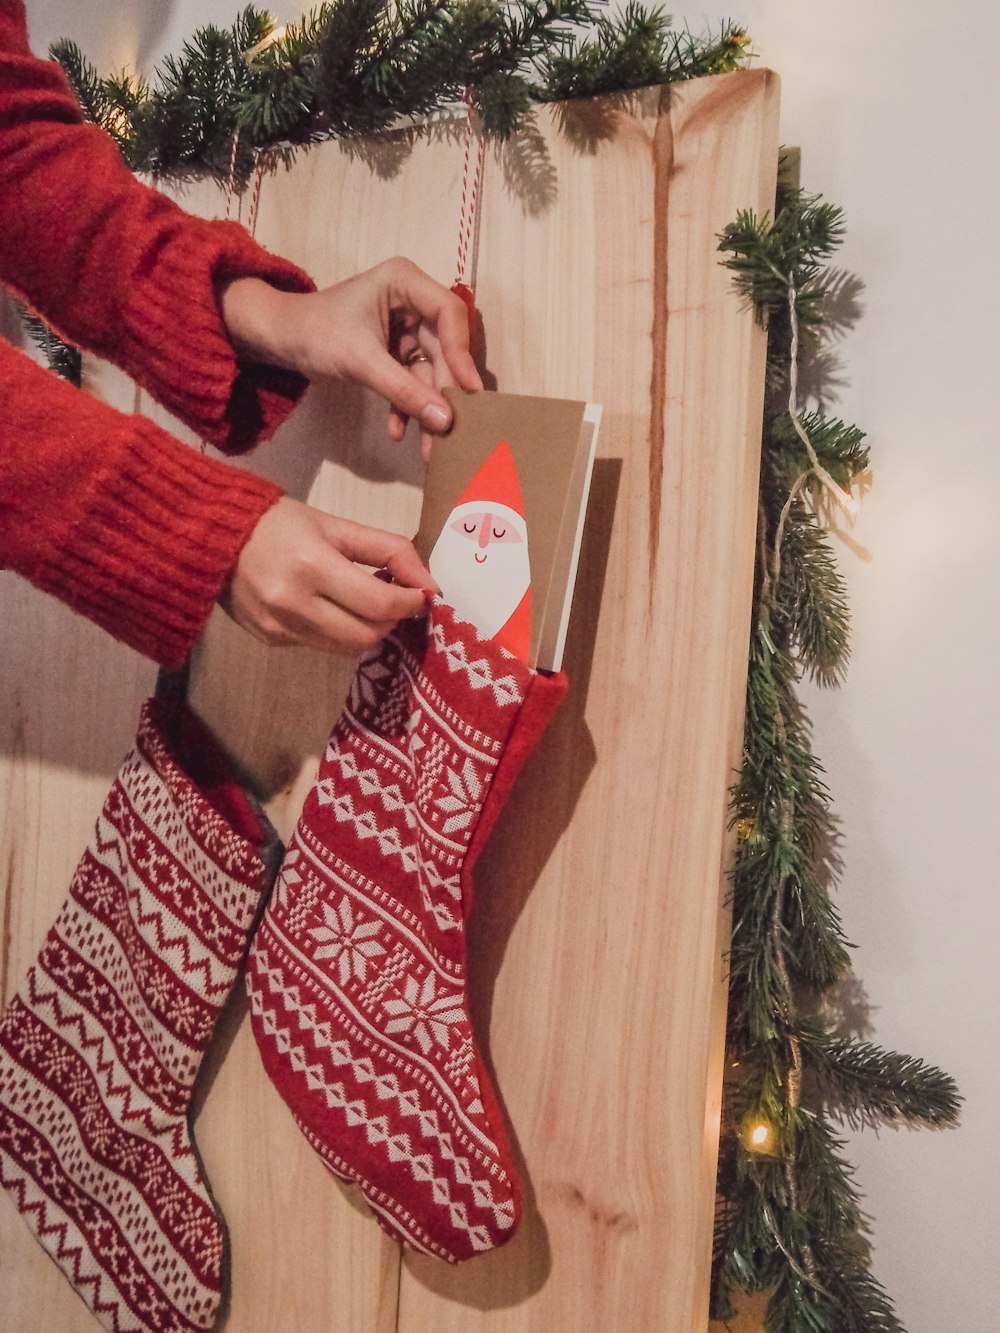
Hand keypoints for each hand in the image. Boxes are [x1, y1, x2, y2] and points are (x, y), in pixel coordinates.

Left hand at [219, 257, 482, 454]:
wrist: (280, 340)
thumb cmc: (313, 333)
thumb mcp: (359, 361)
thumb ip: (403, 390)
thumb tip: (444, 421)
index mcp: (404, 282)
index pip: (449, 314)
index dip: (461, 352)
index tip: (468, 391)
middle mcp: (412, 301)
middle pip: (444, 349)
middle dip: (442, 392)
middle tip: (452, 430)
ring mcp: (406, 328)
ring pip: (430, 370)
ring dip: (426, 408)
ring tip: (428, 447)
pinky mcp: (396, 352)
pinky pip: (411, 381)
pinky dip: (405, 406)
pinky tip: (397, 432)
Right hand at [221, 497, 437, 654]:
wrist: (209, 538)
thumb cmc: (277, 524)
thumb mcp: (335, 525)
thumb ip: (388, 550)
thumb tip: (429, 583)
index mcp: (311, 566)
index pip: (379, 603)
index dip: (410, 603)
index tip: (423, 594)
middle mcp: (294, 604)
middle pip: (366, 635)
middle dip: (391, 620)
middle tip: (396, 599)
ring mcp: (280, 628)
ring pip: (347, 648)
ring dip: (368, 629)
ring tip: (367, 603)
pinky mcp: (272, 641)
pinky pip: (321, 645)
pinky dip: (338, 631)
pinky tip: (333, 607)